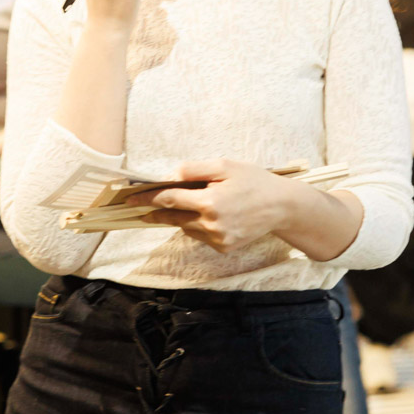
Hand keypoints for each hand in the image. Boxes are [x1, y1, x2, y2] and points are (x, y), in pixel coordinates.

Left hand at [130, 158, 297, 253]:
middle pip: (173, 217)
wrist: (282, 207)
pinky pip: (200, 236)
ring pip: (186, 228)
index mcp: (210, 201)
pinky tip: (205, 215)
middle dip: (156, 212)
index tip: (131, 199)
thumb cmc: (254, 180)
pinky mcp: (224, 248)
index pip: (169, 199)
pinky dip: (196, 226)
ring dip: (179, 217)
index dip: (148, 198)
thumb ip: (195, 169)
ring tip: (178, 205)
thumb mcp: (225, 166)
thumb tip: (171, 175)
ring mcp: (218, 239)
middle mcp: (212, 224)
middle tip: (140, 207)